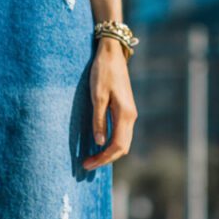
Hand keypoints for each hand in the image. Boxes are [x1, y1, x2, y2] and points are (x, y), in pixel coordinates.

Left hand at [83, 37, 136, 169]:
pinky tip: (100, 146)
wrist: (112, 53)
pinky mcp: (126, 111)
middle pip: (122, 148)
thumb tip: (99, 142)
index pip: (116, 146)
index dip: (102, 159)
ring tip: (92, 159)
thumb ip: (99, 120)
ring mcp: (130, 114)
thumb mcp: (97, 96)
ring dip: (109, 154)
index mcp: (125, 114)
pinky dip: (112, 144)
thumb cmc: (103, 72)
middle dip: (105, 160)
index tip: (87, 164)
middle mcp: (131, 116)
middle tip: (87, 165)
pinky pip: (122, 134)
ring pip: (123, 142)